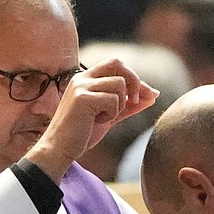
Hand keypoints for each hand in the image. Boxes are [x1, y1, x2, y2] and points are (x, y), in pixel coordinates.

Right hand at [26, 58, 157, 182]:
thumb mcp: (110, 116)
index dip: (136, 79)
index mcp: (86, 79)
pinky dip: (112, 114)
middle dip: (134, 80)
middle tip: (136, 100)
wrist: (60, 150)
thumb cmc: (82, 134)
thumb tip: (153, 95)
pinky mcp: (83, 98)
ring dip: (120, 104)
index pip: (116, 66)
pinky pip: (113, 100)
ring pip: (119, 84)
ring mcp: (81, 86)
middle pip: (117, 63)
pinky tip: (96, 121)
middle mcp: (82, 78)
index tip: (151, 95)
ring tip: (105, 117)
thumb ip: (129, 105)